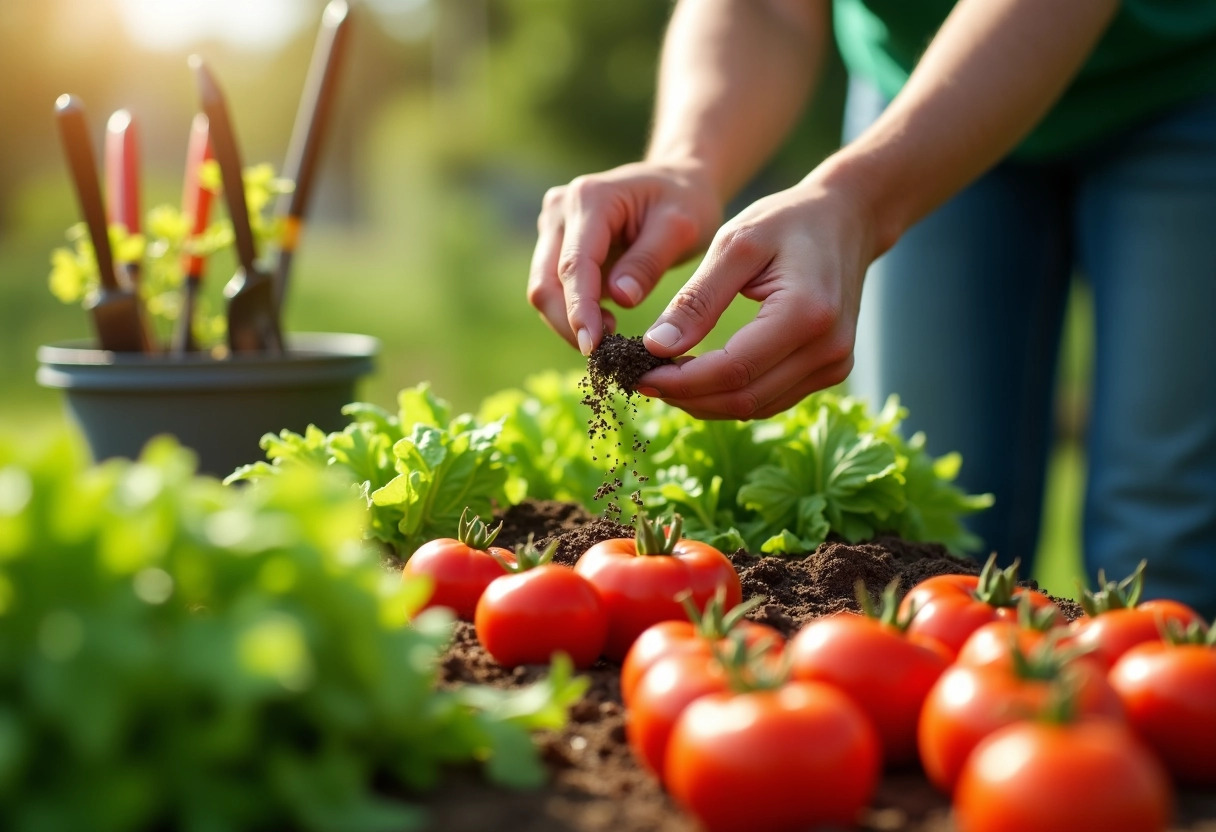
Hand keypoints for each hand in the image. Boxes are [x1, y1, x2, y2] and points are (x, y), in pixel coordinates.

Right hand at [527, 160, 722, 354]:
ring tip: (610, 341)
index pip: (574, 265)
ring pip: (544, 289)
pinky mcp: (557, 244)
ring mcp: (554, 226)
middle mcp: (560, 209)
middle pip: (546, 282)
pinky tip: (605, 326)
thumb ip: (649, 262)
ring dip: (569, 322)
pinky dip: (574, 313)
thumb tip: (620, 299)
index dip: (580, 310)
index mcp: (589, 198)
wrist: (679, 182)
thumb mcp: (681, 228)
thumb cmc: (686, 201)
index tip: (594, 348)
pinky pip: (556, 288)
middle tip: (606, 354)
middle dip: (569, 323)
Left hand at [635, 174, 879, 419]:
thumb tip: (657, 347)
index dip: (681, 381)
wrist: (846, 218)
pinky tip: (698, 378)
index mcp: (805, 314)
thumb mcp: (734, 244)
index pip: (732, 370)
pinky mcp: (830, 369)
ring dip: (705, 401)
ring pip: (755, 406)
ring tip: (664, 378)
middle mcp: (828, 349)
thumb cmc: (786, 221)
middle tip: (642, 379)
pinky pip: (771, 398)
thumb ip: (697, 299)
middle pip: (743, 398)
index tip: (637, 373)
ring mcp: (833, 364)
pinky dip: (730, 395)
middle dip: (687, 396)